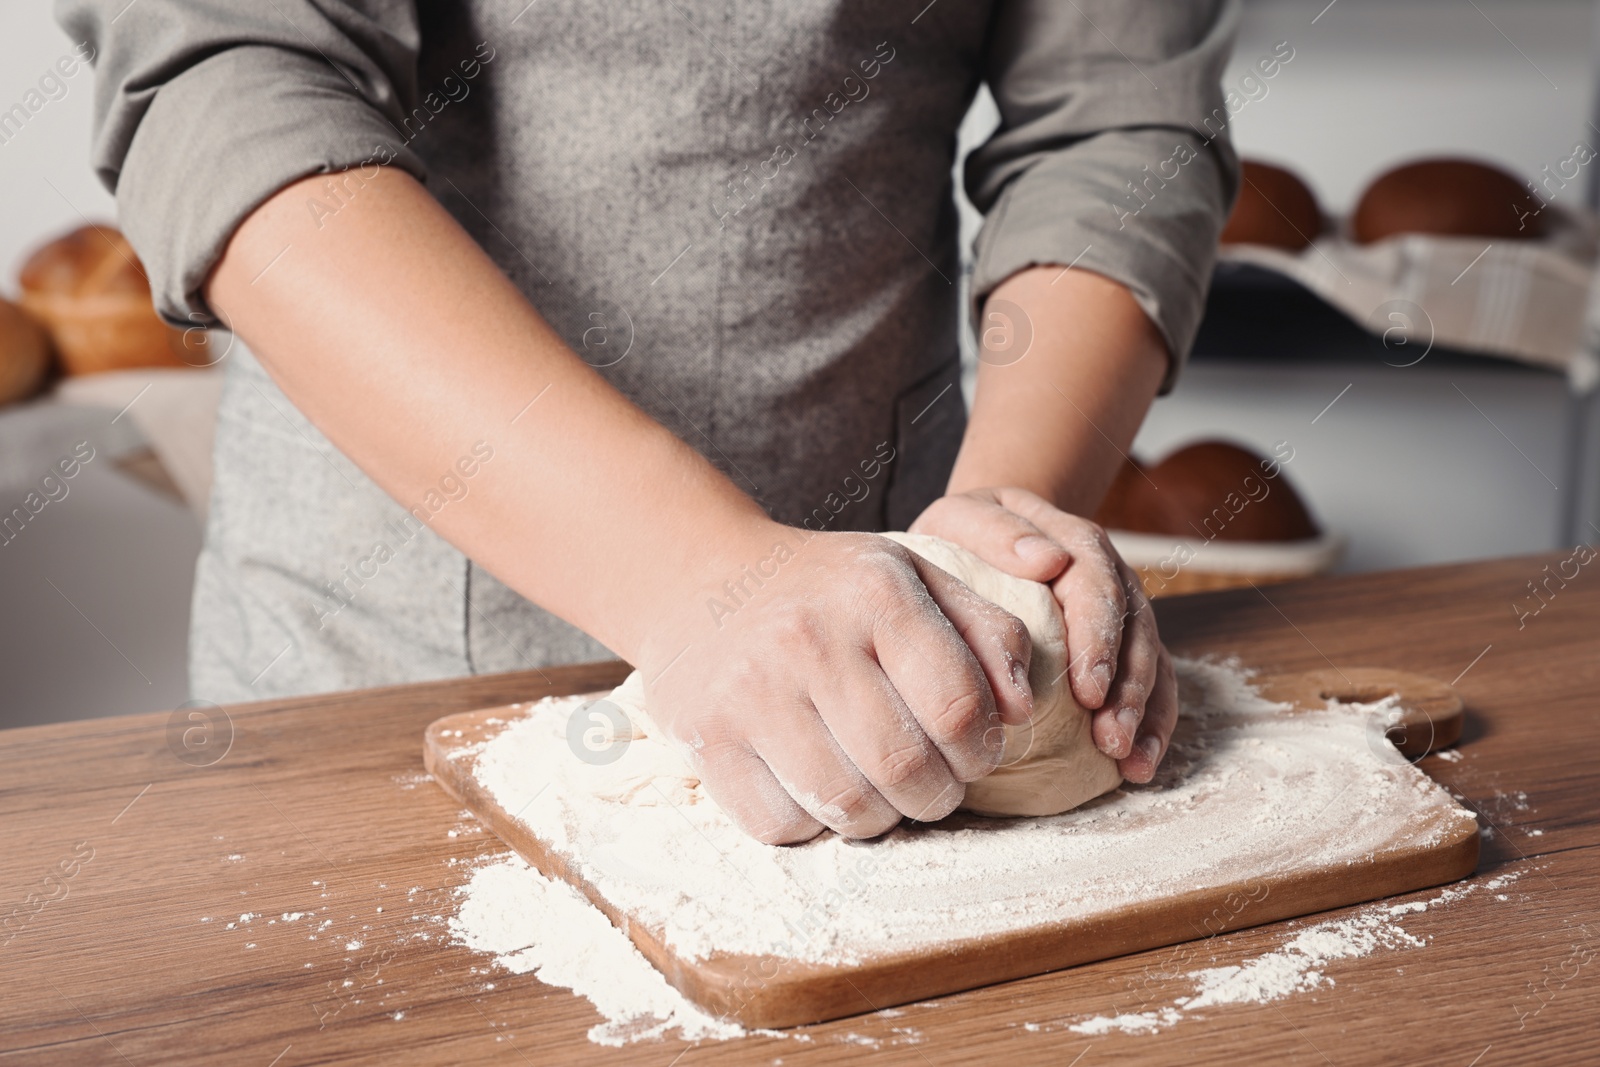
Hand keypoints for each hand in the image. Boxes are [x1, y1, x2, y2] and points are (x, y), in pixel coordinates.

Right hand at [633, 526, 1035, 843]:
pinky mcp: (706, 738)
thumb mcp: (912, 577)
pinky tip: (817, 786)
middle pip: (905, 768)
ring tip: (879, 787)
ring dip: (880, 816)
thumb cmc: (825, 587)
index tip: (974, 751)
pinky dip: (812, 824)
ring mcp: (749, 693)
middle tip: (932, 780)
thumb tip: (1021, 709)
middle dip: (937, 793)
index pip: (957, 708)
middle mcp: (808, 640)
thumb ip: (985, 631)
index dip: (982, 750)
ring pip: (847, 808)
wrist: (697, 575)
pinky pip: (781, 825)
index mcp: (874, 594)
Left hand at [909, 487, 1176, 782]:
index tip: (1089, 687)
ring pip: (1150, 664)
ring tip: (1129, 761)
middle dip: (1128, 689)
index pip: (1099, 588)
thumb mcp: (963, 518)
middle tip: (1110, 735)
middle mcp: (1109, 580)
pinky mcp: (1119, 653)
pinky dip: (1150, 728)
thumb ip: (996, 531)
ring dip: (1145, 715)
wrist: (980, 539)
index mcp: (1075, 545)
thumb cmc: (964, 537)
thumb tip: (1048, 559)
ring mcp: (1120, 618)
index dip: (1100, 639)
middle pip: (1135, 632)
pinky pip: (1150, 688)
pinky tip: (1137, 766)